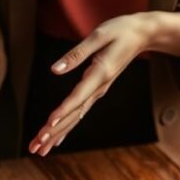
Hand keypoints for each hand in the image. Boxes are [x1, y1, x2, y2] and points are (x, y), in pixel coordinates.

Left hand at [28, 13, 156, 156]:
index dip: (63, 111)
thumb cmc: (121, 30)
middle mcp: (99, 88)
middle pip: (74, 115)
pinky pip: (79, 114)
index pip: (78, 97)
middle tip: (36, 147)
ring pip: (75, 118)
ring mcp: (98, 92)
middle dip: (54, 132)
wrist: (142, 34)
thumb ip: (76, 54)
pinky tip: (56, 140)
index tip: (49, 125)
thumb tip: (54, 69)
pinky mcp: (96, 92)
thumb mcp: (99, 35)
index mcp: (100, 74)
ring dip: (56, 135)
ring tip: (39, 149)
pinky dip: (66, 128)